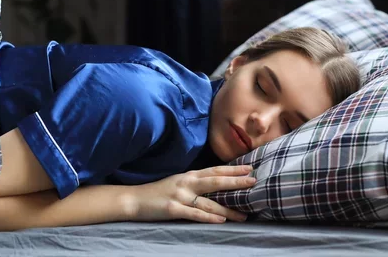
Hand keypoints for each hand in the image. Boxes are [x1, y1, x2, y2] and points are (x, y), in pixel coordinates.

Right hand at [130, 165, 254, 223]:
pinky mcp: (172, 209)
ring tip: (243, 214)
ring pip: (209, 202)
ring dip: (227, 209)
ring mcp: (180, 196)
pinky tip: (220, 220)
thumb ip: (196, 182)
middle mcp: (187, 183)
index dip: (233, 169)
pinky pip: (194, 214)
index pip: (215, 170)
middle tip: (253, 182)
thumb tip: (218, 183)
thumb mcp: (179, 181)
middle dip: (236, 182)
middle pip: (216, 181)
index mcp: (189, 175)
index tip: (250, 168)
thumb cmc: (159, 191)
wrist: (134, 199)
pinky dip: (208, 217)